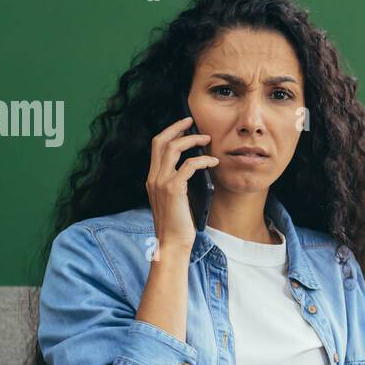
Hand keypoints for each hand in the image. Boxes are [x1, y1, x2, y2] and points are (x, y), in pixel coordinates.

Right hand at [145, 116, 218, 254]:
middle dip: (176, 127)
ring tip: (207, 140)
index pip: (156, 147)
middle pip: (160, 141)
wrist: (171, 243)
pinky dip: (203, 160)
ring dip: (192, 140)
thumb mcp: (173, 201)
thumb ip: (177, 184)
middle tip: (192, 122)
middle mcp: (153, 178)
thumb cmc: (177, 225)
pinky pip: (189, 165)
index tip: (183, 126)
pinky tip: (213, 162)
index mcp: (152, 179)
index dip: (169, 132)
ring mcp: (161, 182)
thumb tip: (194, 169)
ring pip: (173, 148)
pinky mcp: (173, 189)